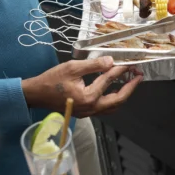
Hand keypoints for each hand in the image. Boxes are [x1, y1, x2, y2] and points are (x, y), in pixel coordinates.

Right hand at [22, 57, 142, 116]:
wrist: (36, 95)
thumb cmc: (51, 80)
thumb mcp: (72, 67)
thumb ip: (93, 65)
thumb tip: (111, 61)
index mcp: (89, 97)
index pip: (110, 80)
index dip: (120, 69)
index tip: (128, 62)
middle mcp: (91, 108)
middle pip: (118, 100)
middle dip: (131, 87)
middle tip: (138, 75)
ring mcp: (89, 112)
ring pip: (113, 107)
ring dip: (123, 95)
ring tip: (131, 82)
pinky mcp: (85, 112)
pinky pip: (105, 108)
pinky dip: (113, 99)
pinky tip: (115, 90)